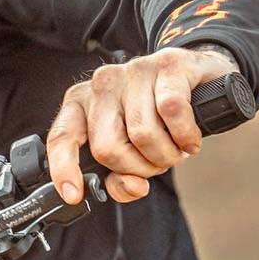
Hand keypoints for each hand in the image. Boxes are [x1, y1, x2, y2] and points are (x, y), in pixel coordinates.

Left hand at [45, 44, 238, 205]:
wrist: (196, 79)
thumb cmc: (157, 120)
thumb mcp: (132, 153)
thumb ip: (122, 179)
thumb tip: (131, 186)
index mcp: (81, 105)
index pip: (62, 137)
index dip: (64, 168)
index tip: (74, 195)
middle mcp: (101, 85)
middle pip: (107, 147)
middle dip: (137, 169)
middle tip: (155, 164)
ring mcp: (133, 71)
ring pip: (142, 134)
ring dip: (165, 155)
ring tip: (174, 149)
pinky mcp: (167, 64)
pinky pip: (171, 110)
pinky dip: (185, 135)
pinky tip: (189, 139)